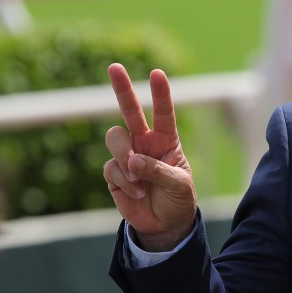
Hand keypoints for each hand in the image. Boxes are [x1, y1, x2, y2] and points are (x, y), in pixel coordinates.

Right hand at [103, 64, 197, 251]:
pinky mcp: (114, 173)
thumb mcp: (179, 185)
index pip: (164, 113)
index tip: (158, 74)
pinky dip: (125, 180)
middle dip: (123, 89)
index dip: (161, 94)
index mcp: (166, 141)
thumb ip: (159, 171)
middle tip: (115, 67)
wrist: (164, 225)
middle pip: (130, 111)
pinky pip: (111, 167)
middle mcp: (144, 143)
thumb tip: (133, 161)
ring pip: (115, 139)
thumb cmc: (178, 200)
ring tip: (140, 179)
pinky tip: (136, 192)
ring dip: (126, 157)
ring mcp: (127, 156)